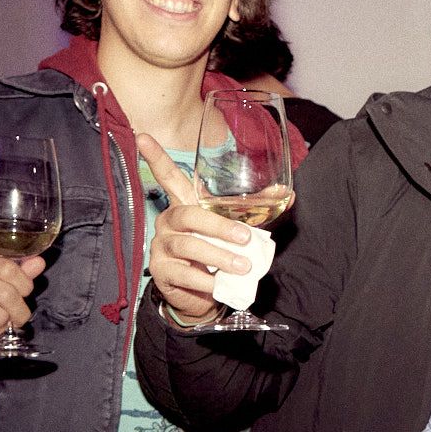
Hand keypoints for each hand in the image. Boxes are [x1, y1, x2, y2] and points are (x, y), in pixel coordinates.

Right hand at [137, 132, 250, 326]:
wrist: (202, 295)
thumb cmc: (218, 255)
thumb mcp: (233, 232)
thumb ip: (254, 213)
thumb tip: (287, 195)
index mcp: (184, 205)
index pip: (168, 177)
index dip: (156, 158)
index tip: (143, 136)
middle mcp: (169, 222)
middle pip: (188, 215)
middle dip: (218, 226)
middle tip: (245, 238)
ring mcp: (162, 246)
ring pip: (188, 245)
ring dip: (218, 256)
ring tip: (243, 266)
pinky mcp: (162, 271)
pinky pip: (183, 273)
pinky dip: (205, 280)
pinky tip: (218, 285)